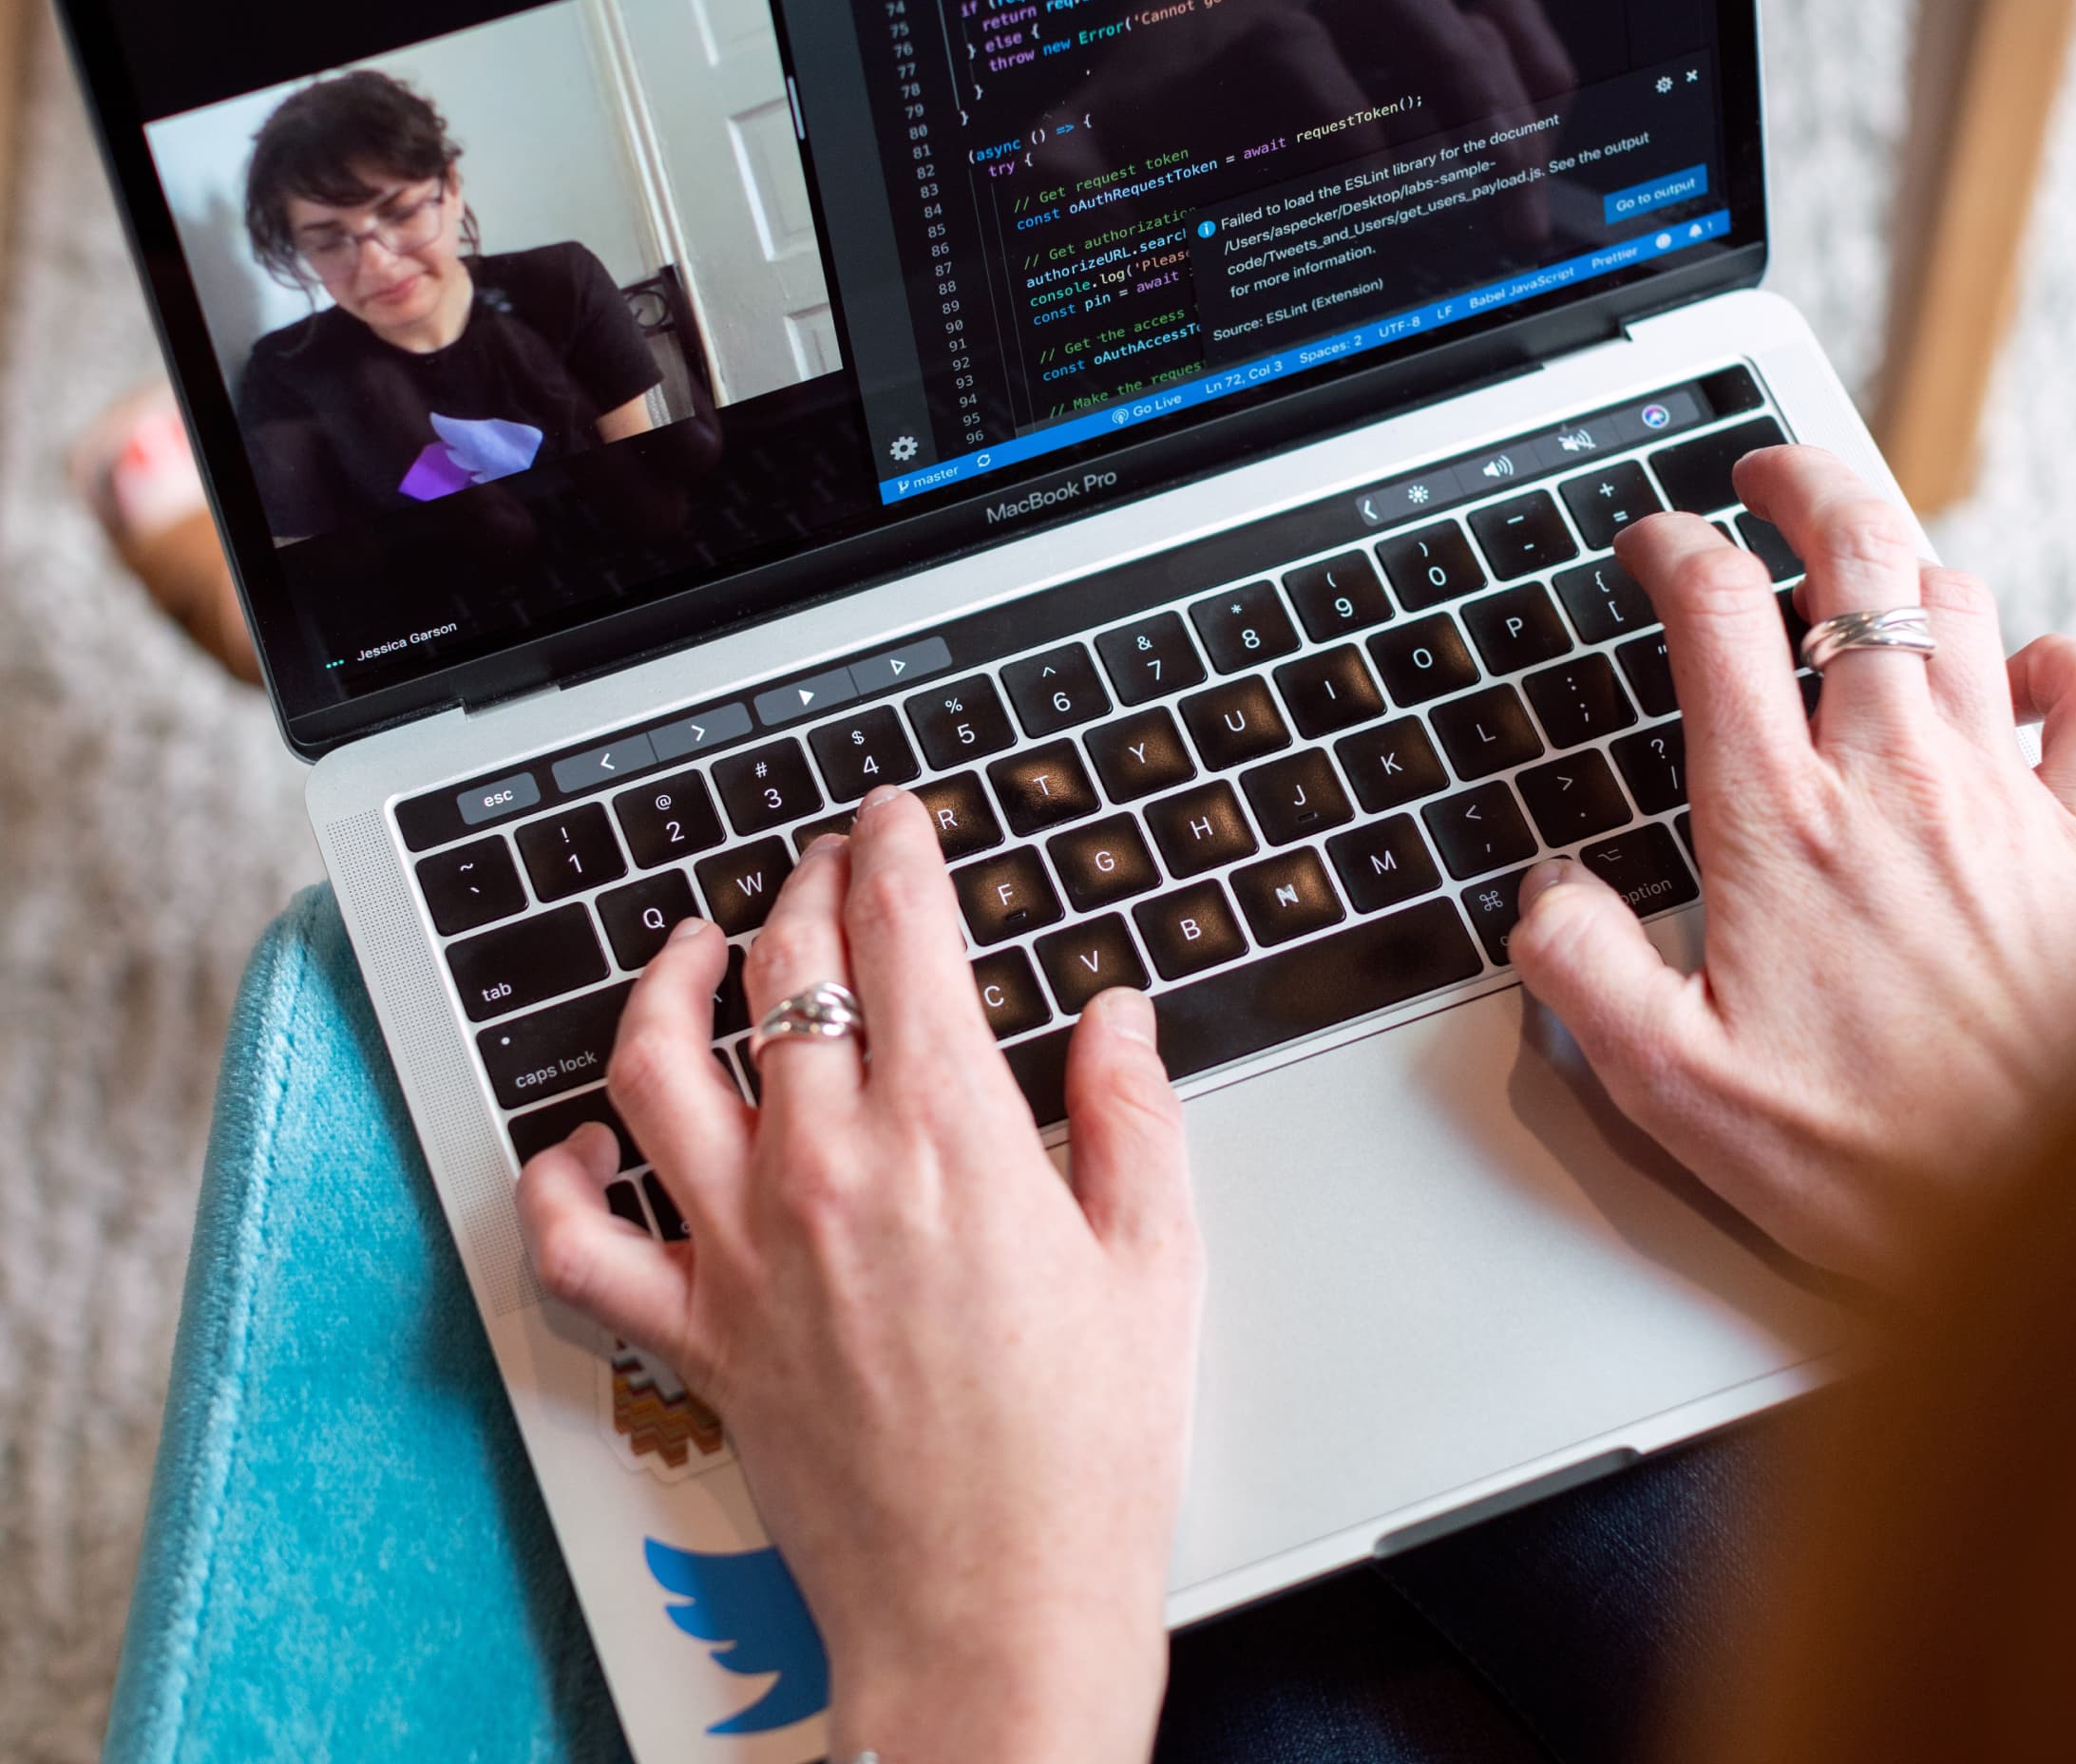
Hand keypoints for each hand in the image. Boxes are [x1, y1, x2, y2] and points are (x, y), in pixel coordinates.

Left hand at [516, 789, 1202, 1763]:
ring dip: (669, 979)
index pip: (901, 935)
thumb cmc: (1084, 1456)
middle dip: (807, 882)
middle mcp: (830, 1171)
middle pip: (785, 969)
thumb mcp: (1154, 1262)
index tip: (893, 819)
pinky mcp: (698, 1333)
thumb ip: (1130, 1114)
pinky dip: (561, 1181)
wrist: (996, 1616)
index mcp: (952, 1139)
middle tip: (829, 859)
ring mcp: (746, 1249)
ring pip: (658, 1064)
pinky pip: (580, 1245)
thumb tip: (1114, 1016)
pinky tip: (589, 1140)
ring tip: (695, 943)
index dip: (894, 849)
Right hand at [1510, 444, 2075, 1283]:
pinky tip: (2026, 672)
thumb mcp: (1666, 1084)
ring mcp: (1999, 803)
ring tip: (1860, 572)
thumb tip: (1546, 889)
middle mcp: (1893, 783)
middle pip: (1858, 558)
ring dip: (1906, 564)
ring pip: (1962, 607)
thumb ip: (1578, 967)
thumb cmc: (1862, 1161)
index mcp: (1779, 823)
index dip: (1671, 546)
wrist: (2037, 1221)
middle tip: (1765, 475)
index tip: (1650, 543)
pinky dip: (2064, 662)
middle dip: (1804, 485)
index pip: (1715, 616)